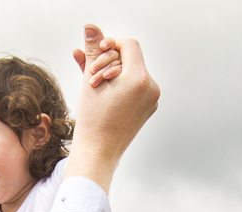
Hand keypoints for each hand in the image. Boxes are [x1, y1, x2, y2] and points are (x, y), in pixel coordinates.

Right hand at [64, 24, 159, 192]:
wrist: (98, 153)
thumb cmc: (92, 119)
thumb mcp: (89, 80)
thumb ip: (92, 51)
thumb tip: (91, 27)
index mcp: (139, 79)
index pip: (129, 45)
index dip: (111, 45)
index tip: (96, 54)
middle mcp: (151, 88)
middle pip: (131, 59)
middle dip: (109, 61)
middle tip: (90, 73)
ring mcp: (152, 100)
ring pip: (131, 73)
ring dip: (113, 73)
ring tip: (92, 83)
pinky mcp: (148, 109)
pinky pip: (134, 88)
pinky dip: (119, 85)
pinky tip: (103, 90)